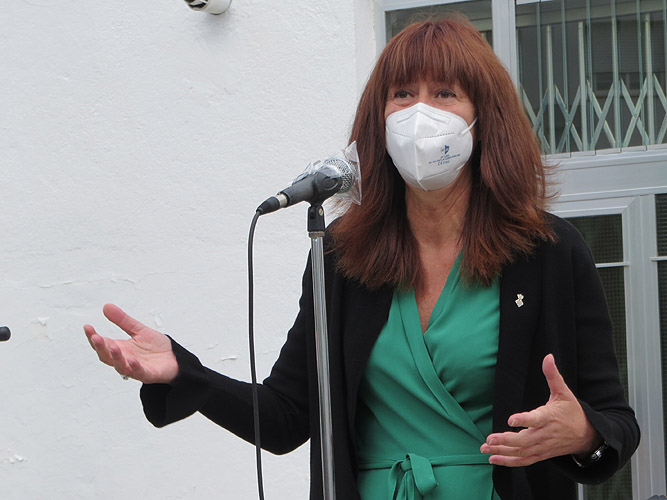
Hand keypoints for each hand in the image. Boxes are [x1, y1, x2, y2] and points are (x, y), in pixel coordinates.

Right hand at [84, 303, 178, 384]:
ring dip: (115, 357)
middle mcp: (125, 360)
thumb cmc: (156, 347)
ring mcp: (135, 368)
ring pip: (120, 366)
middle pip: (107, 357)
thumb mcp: (139, 330)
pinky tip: (132, 359)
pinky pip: (139, 372)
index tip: (87, 326)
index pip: (102, 344)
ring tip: (112, 345)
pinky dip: (134, 367)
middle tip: (95, 337)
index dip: (93, 337)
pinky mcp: (148, 374)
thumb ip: (123, 320)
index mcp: (121, 349)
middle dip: (100, 347)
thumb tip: (106, 306)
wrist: (175, 358)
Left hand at [480, 354, 601, 466]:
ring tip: (485, 448)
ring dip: (503, 452)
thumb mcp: (564, 392)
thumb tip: (548, 357)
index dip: (524, 420)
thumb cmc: (572, 412)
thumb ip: (553, 376)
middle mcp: (545, 434)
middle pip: (525, 441)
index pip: (536, 419)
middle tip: (489, 439)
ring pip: (522, 452)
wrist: (587, 435)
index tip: (511, 419)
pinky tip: (493, 459)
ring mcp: (543, 446)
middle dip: (506, 441)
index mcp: (550, 417)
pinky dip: (509, 462)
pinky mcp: (541, 454)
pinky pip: (524, 460)